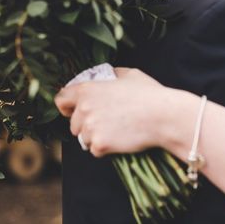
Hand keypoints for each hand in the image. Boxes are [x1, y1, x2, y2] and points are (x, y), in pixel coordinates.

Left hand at [55, 68, 180, 156]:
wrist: (163, 116)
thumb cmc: (149, 95)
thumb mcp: (130, 75)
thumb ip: (112, 74)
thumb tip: (108, 76)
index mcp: (88, 89)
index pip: (61, 100)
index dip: (67, 107)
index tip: (74, 111)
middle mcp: (84, 108)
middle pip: (73, 124)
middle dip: (86, 125)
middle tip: (106, 123)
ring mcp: (90, 128)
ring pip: (83, 139)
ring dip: (96, 137)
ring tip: (116, 131)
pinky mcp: (99, 144)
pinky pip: (95, 150)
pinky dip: (105, 148)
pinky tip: (120, 139)